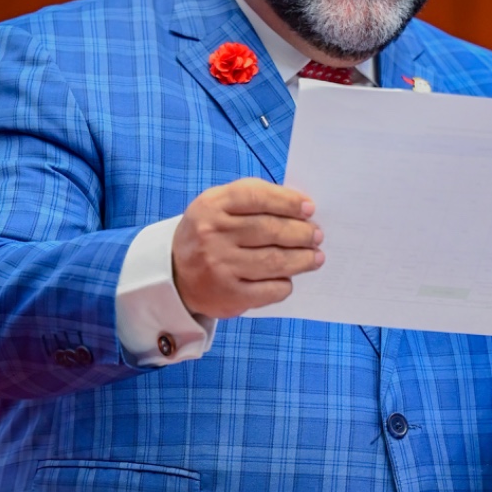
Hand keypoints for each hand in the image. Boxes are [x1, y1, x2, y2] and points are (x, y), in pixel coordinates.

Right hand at [172, 178, 323, 318]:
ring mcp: (220, 266)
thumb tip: (302, 208)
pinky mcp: (228, 295)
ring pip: (274, 261)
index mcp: (212, 205)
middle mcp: (213, 234)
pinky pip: (269, 289)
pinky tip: (289, 279)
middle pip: (270, 230)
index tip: (310, 208)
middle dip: (301, 232)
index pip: (257, 197)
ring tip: (316, 257)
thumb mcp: (219, 207)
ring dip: (302, 259)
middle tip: (316, 235)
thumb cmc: (210, 234)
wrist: (175, 274)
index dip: (288, 201)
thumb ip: (255, 201)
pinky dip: (285, 284)